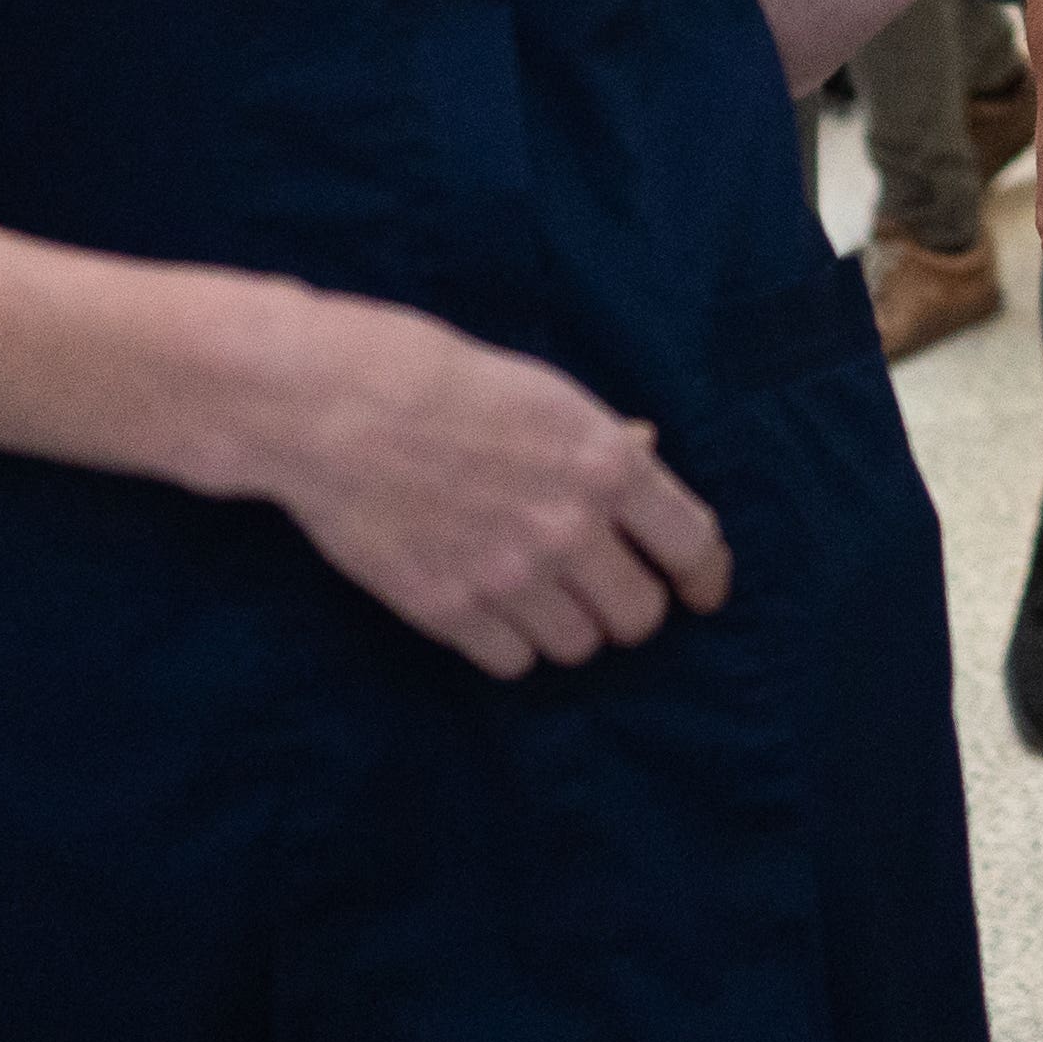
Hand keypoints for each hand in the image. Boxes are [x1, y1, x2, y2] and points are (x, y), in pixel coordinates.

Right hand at [238, 290, 731, 678]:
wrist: (338, 404)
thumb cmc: (444, 380)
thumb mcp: (547, 394)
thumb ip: (602, 442)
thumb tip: (648, 452)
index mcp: (606, 464)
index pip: (693, 545)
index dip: (704, 577)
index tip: (701, 593)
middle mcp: (570, 530)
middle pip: (638, 618)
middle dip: (629, 606)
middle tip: (603, 590)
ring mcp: (508, 577)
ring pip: (577, 647)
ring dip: (567, 627)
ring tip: (540, 595)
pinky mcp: (448, 610)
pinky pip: (512, 661)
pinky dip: (509, 643)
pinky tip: (491, 609)